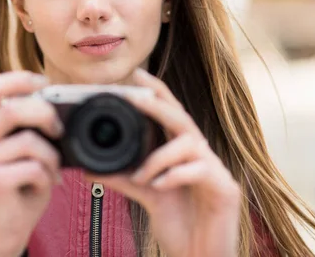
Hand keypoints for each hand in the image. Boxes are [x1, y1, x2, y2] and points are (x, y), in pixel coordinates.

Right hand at [0, 71, 62, 256]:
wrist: (4, 231)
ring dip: (52, 156)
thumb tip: (56, 106)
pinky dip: (49, 176)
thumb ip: (31, 127)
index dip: (17, 78)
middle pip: (13, 110)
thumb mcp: (26, 151)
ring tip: (53, 170)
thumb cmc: (20, 188)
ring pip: (28, 140)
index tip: (44, 83)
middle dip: (46, 116)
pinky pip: (33, 167)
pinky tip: (46, 185)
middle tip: (59, 132)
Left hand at [86, 69, 240, 256]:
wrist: (201, 256)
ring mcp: (215, 170)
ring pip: (189, 143)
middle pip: (182, 118)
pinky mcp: (224, 189)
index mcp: (183, 153)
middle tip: (134, 96)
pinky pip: (200, 170)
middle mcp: (201, 155)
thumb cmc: (180, 223)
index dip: (156, 92)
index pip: (171, 114)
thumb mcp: (146, 195)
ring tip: (142, 177)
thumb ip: (123, 179)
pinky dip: (174, 175)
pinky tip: (159, 186)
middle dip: (157, 104)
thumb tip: (90, 169)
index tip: (136, 76)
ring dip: (159, 157)